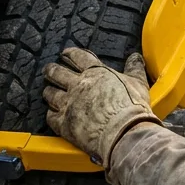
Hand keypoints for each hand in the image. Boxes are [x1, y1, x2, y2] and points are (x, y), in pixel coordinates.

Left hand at [43, 48, 160, 168]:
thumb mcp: (137, 82)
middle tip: (49, 69)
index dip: (70, 54)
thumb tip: (136, 57)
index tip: (65, 53)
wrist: (123, 131)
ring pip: (50, 94)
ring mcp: (68, 104)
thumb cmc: (131, 107)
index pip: (78, 57)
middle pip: (57, 73)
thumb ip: (134, 68)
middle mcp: (78, 85)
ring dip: (48, 91)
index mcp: (95, 72)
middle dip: (51, 70)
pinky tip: (51, 114)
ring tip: (47, 91)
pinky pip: (50, 117)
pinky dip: (50, 114)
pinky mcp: (64, 123)